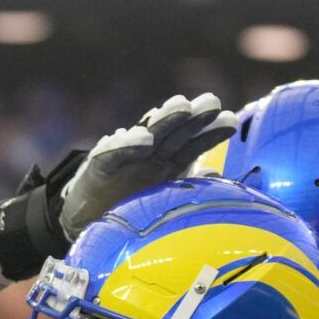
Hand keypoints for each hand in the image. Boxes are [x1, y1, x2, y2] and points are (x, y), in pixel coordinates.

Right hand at [58, 93, 236, 238]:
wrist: (87, 216)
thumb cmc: (129, 199)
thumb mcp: (162, 192)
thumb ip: (189, 182)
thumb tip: (216, 172)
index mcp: (168, 160)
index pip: (194, 143)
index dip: (211, 132)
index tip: (231, 121)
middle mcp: (149, 155)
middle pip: (175, 132)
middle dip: (193, 117)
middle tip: (212, 102)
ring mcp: (126, 158)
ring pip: (148, 136)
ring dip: (165, 120)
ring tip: (181, 105)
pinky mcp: (101, 165)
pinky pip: (114, 154)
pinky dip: (127, 145)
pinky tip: (143, 139)